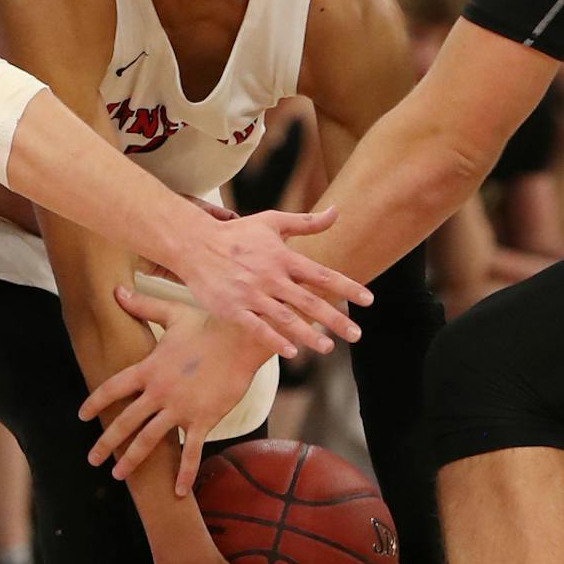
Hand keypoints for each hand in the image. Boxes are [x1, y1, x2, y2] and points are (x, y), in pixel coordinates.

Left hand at [81, 288, 268, 491]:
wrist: (241, 339)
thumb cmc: (207, 324)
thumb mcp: (172, 313)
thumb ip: (142, 305)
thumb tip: (116, 290)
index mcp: (149, 368)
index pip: (112, 388)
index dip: (94, 402)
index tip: (81, 416)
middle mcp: (159, 392)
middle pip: (124, 421)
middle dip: (105, 442)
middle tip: (91, 459)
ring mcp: (180, 408)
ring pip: (149, 440)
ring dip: (132, 460)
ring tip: (119, 475)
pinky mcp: (202, 420)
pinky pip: (190, 452)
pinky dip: (184, 474)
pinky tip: (178, 493)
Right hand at [165, 205, 367, 358]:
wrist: (195, 245)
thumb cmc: (237, 234)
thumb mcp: (272, 222)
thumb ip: (307, 222)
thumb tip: (337, 211)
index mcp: (283, 257)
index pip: (322, 274)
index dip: (347, 287)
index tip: (368, 300)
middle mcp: (270, 277)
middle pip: (309, 302)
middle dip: (335, 320)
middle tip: (357, 335)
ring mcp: (251, 294)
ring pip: (286, 319)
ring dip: (309, 335)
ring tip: (328, 348)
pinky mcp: (233, 309)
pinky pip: (257, 328)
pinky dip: (275, 340)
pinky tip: (292, 352)